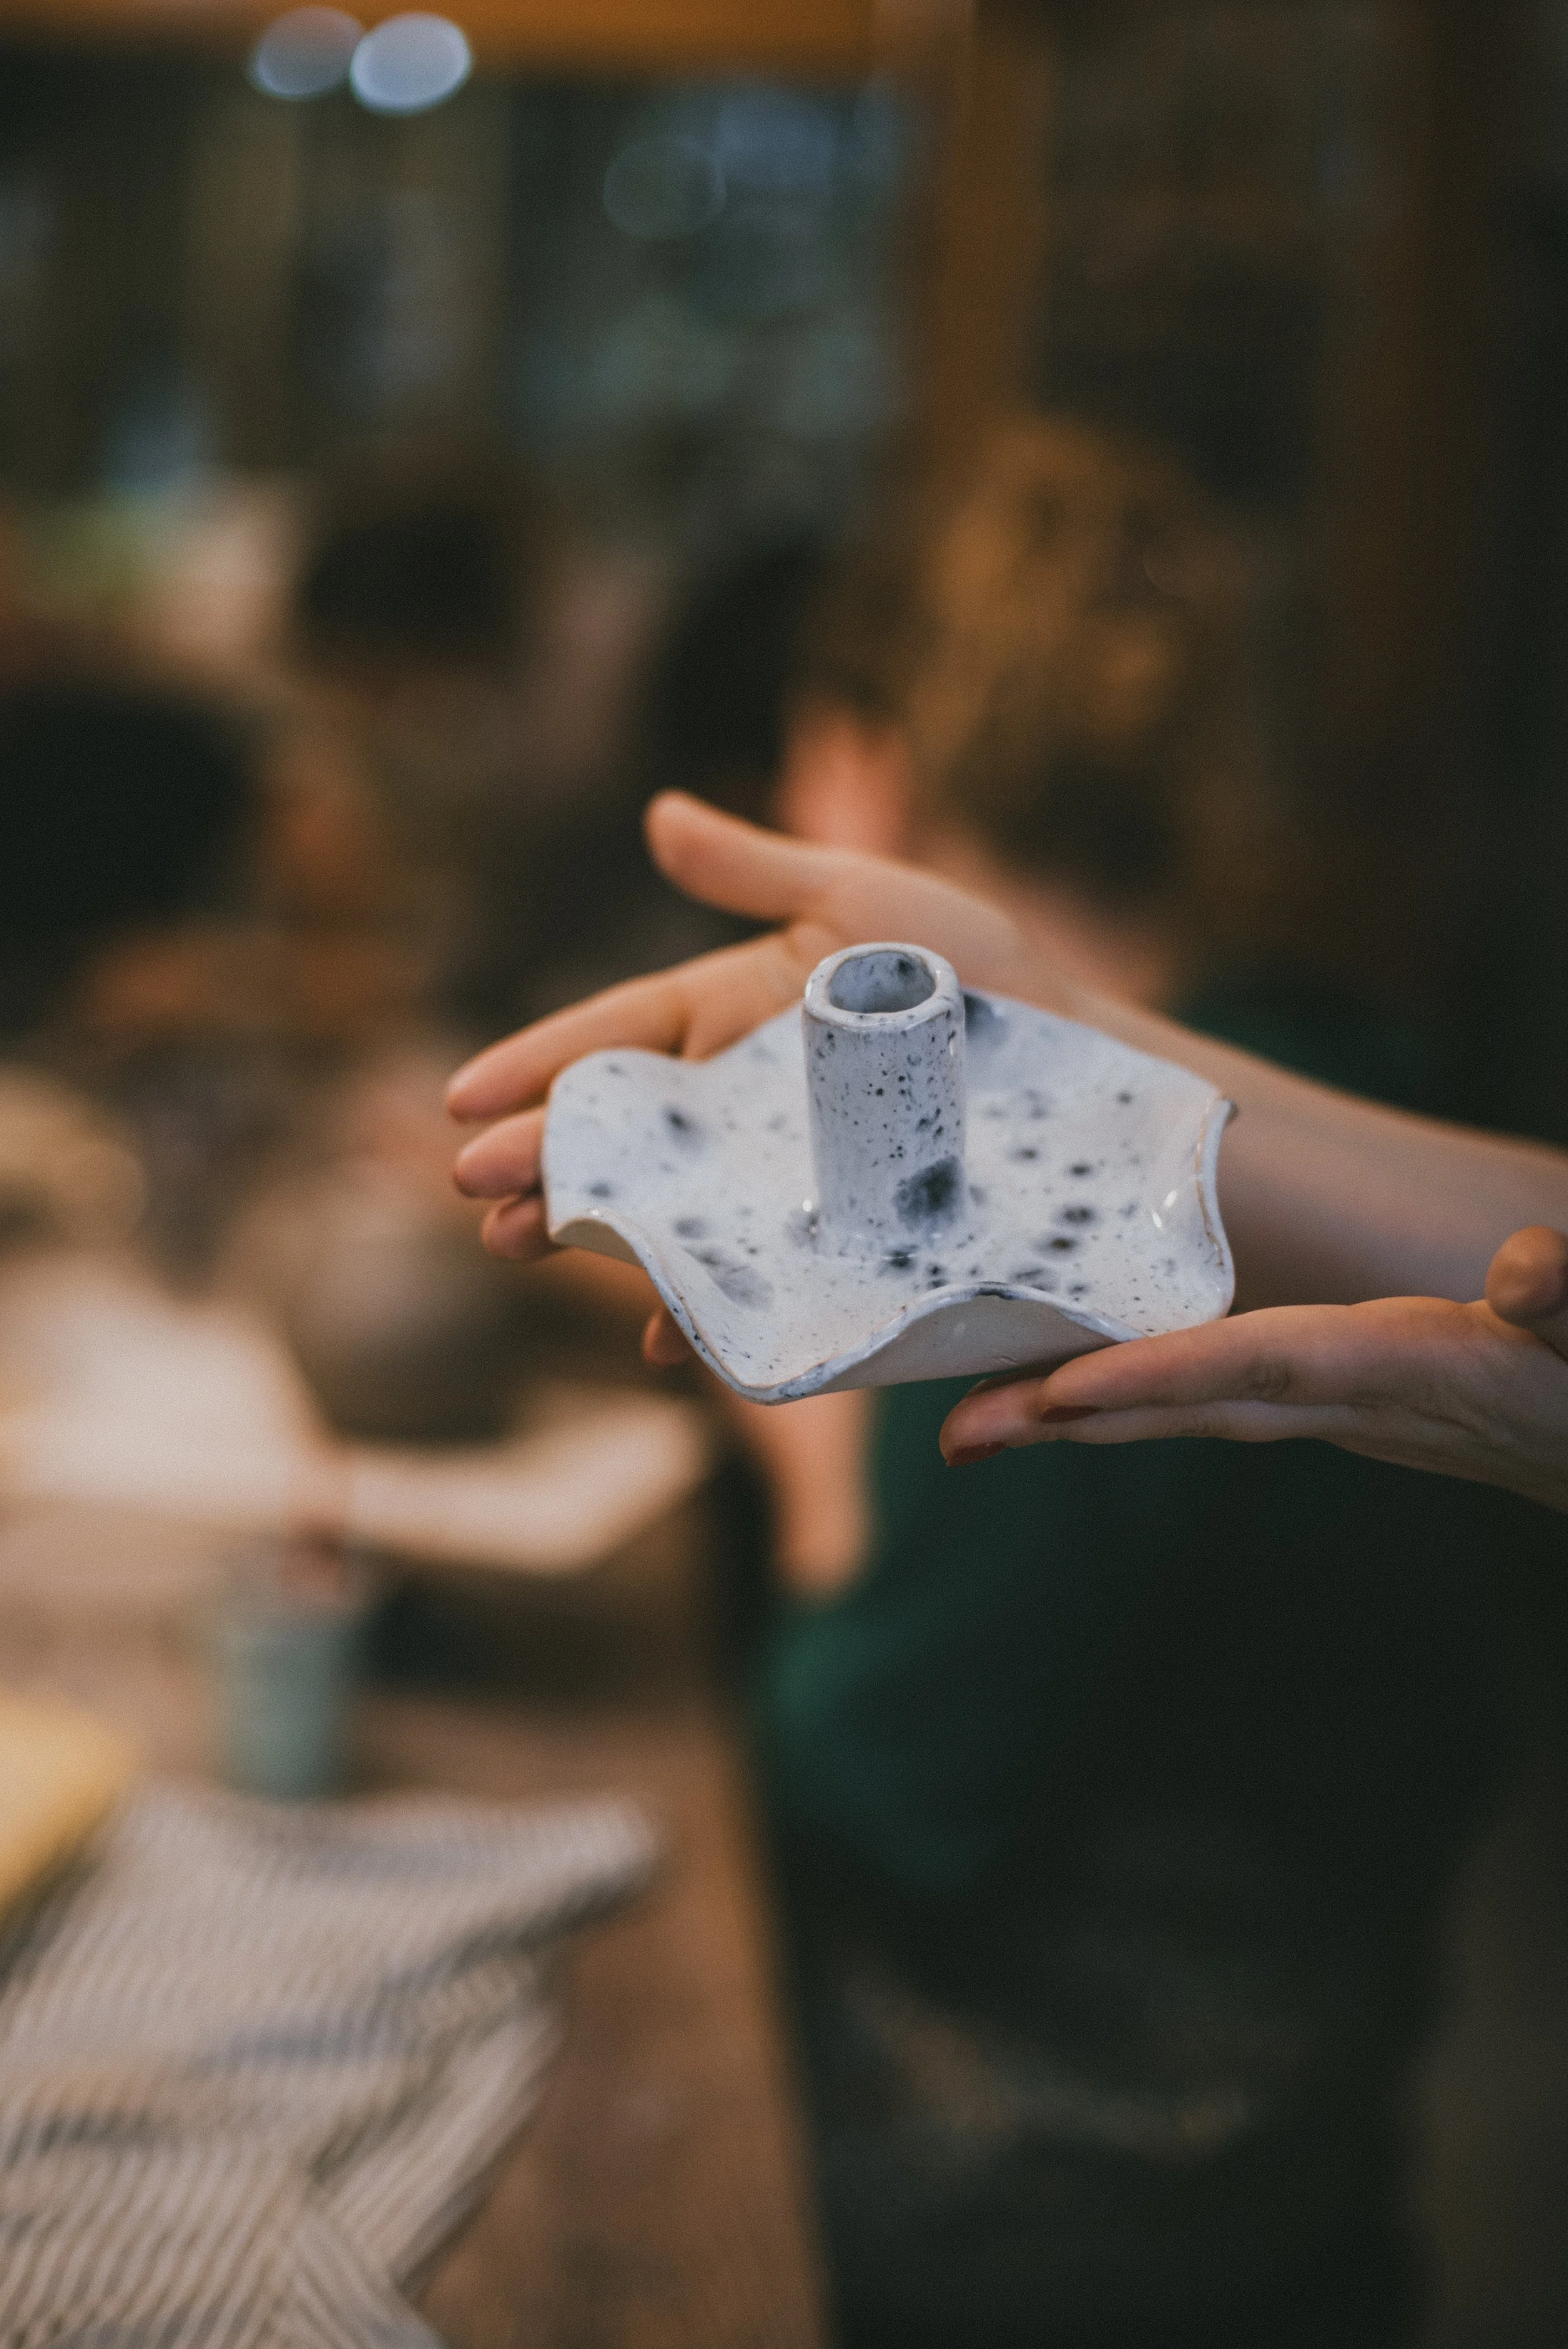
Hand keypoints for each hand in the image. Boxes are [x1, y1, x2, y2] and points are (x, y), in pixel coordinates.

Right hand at [448, 792, 1032, 1271]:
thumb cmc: (978, 968)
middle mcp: (740, 1102)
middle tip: (473, 1189)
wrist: (1083, 1057)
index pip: (613, 1038)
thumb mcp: (862, 900)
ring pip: (664, 1205)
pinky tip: (665, 1331)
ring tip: (519, 1247)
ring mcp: (778, 1173)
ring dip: (593, 1230)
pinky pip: (751, 1273)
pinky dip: (705, 1302)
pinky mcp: (828, 1233)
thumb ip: (758, 869)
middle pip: (620, 1132)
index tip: (464, 1095)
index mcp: (730, 1014)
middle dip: (541, 1159)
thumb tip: (658, 813)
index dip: (538, 1065)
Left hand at [938, 1227, 1567, 1515]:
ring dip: (1087, 1417)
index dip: (1161, 1378)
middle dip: (1073, 1421)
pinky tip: (1083, 1401)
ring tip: (975, 1424)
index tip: (1058, 1394)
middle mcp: (1360, 1402)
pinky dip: (1147, 1400)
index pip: (1263, 1368)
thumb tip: (1528, 1271)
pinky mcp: (1356, 1405)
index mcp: (1412, 1372)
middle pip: (1192, 1408)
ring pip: (1195, 1411)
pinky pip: (1227, 1399)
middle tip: (955, 1436)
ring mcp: (1351, 1413)